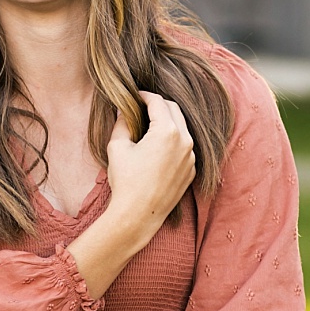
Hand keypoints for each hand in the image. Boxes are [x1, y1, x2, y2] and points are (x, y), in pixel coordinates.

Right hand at [67, 92, 196, 296]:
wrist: (138, 215)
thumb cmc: (125, 181)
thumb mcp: (117, 146)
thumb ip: (122, 122)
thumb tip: (124, 110)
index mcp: (167, 132)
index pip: (158, 102)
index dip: (144, 95)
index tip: (135, 96)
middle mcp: (185, 142)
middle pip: (174, 110)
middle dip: (158, 105)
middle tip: (142, 106)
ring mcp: (191, 157)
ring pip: (182, 128)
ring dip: (168, 122)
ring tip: (149, 125)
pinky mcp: (191, 170)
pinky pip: (185, 147)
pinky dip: (173, 140)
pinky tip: (158, 147)